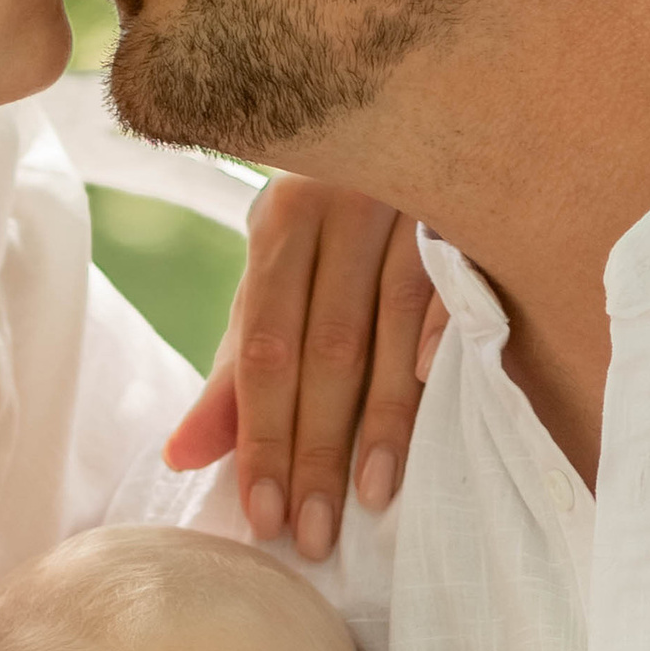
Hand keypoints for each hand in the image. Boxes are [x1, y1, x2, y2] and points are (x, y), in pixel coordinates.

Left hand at [163, 177, 447, 562]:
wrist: (413, 116)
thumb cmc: (335, 231)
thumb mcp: (277, 289)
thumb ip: (235, 376)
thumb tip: (179, 459)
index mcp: (281, 223)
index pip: (264, 352)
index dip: (262, 438)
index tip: (263, 516)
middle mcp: (339, 207)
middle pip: (324, 350)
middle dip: (317, 450)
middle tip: (314, 534)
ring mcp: (409, 204)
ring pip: (392, 326)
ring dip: (383, 419)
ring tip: (371, 499)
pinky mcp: (470, 210)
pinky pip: (456, 288)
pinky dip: (444, 344)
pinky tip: (435, 402)